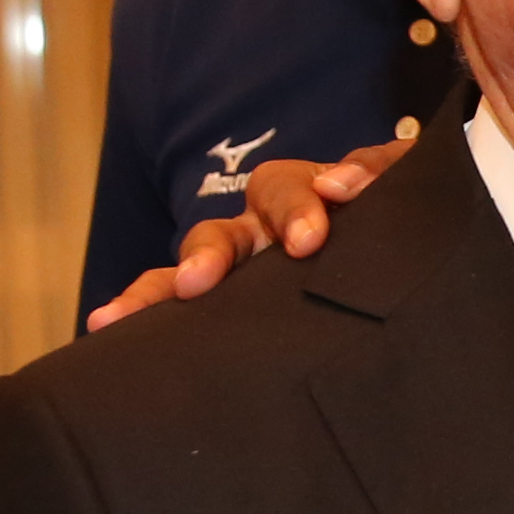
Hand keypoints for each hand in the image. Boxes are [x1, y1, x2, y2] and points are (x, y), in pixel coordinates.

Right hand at [83, 136, 409, 330]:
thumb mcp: (404, 192)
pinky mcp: (237, 319)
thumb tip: (345, 184)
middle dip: (208, 255)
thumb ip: (387, 173)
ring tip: (117, 317)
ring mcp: (244, 277)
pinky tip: (107, 339)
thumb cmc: (398, 224)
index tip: (310, 238)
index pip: (283, 189)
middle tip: (201, 281)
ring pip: (190, 277)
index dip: (294, 206)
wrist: (407, 280)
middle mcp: (261, 237)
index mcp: (302, 202)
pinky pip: (184, 321)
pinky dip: (147, 324)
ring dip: (157, 292)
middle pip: (221, 235)